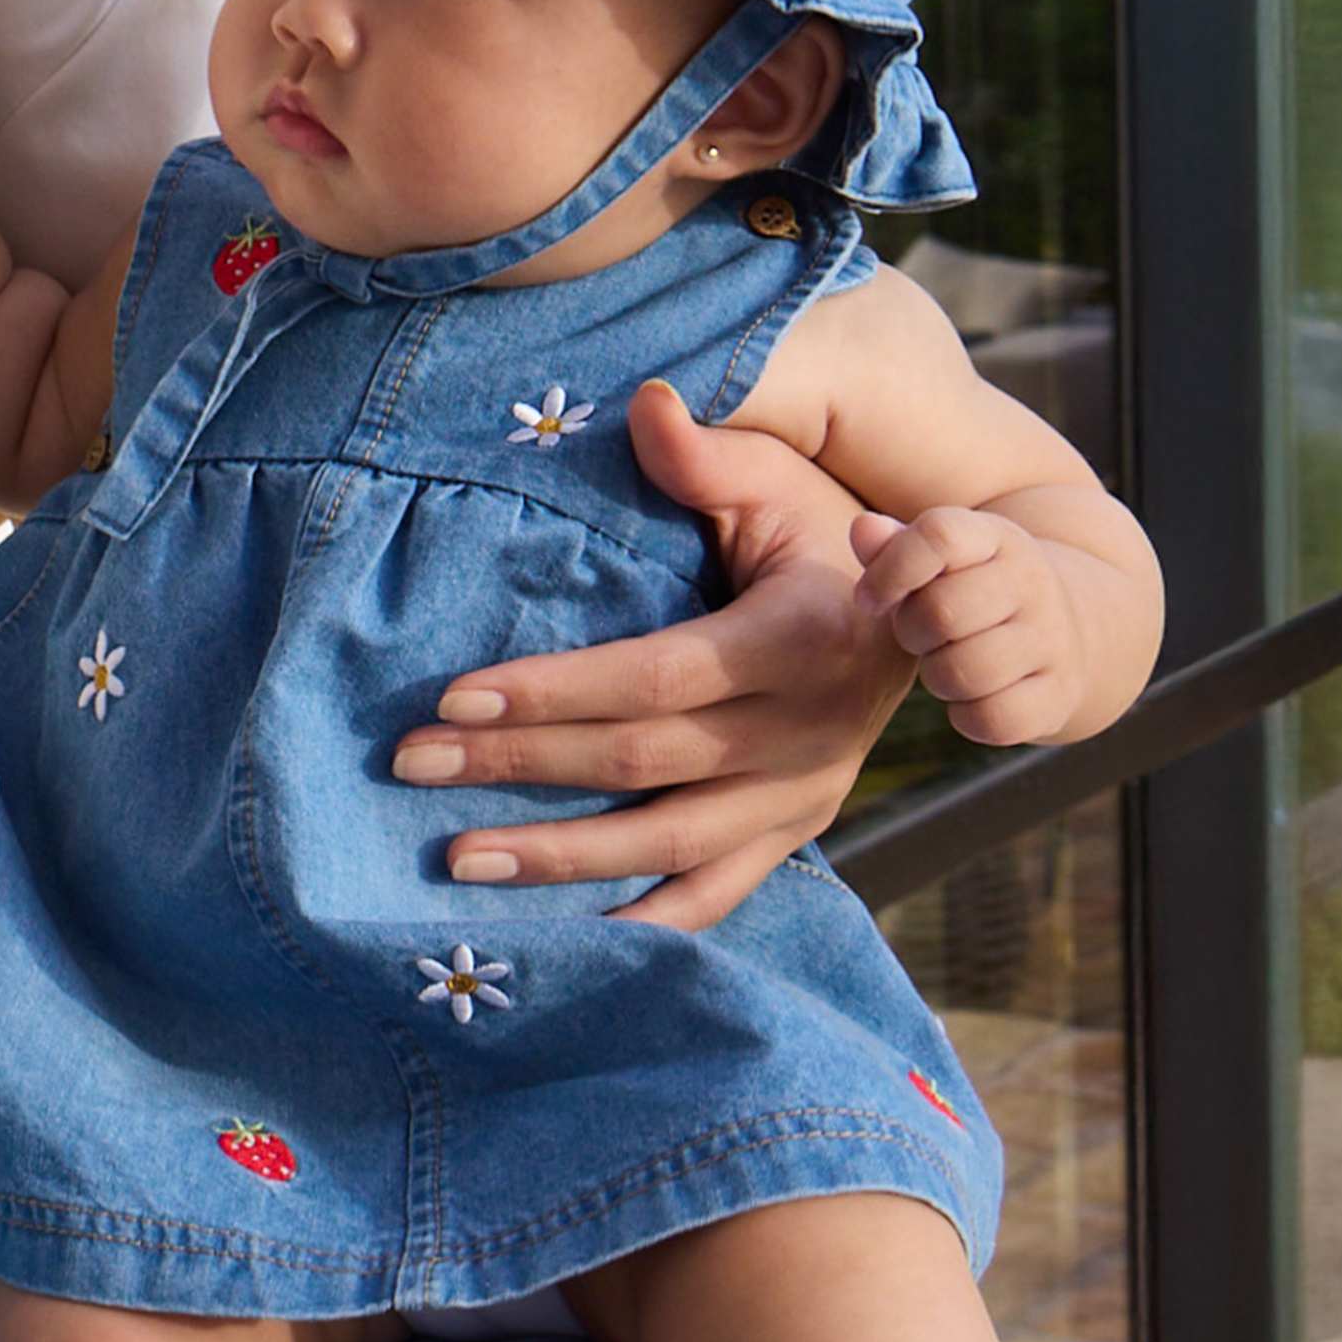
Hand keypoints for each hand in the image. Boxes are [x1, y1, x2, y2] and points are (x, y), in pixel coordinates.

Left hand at [389, 381, 915, 930]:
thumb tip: (645, 403)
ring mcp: (804, 796)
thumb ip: (706, 456)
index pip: (657, 678)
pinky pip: (715, 896)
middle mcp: (808, 733)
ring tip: (454, 860)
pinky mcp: (798, 833)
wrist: (930, 614)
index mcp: (801, 641)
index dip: (553, 692)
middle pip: (641, 763)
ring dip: (558, 858)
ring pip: (668, 845)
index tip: (451, 695)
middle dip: (518, 765)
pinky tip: (561, 938)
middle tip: (411, 763)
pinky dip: (642, 921)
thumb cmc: (824, 530)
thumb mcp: (777, 479)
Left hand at [850, 506, 1084, 746]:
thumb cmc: (972, 592)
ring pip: (963, 672)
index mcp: (996, 538)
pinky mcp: (1059, 694)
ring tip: (947, 664)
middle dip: (911, 633)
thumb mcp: (940, 562)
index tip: (869, 601)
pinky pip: (991, 718)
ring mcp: (1052, 639)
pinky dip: (967, 717)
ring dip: (937, 677)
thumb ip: (892, 548)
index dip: (889, 572)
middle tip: (920, 636)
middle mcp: (1032, 583)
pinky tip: (972, 698)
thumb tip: (863, 529)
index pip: (939, 537)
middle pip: (940, 612)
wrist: (1062, 631)